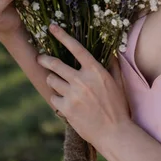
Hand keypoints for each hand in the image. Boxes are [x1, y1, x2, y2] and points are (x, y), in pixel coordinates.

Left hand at [37, 23, 131, 150]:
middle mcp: (82, 80)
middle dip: (45, 59)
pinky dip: (56, 97)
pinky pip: (53, 97)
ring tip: (57, 83)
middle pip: (55, 64)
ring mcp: (73, 94)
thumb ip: (113, 65)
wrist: (114, 133)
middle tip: (41, 58)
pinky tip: (65, 101)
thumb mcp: (119, 83)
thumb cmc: (118, 107)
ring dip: (52, 80)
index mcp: (95, 70)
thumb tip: (112, 52)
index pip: (76, 48)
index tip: (52, 27)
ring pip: (52, 80)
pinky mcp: (66, 109)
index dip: (63, 36)